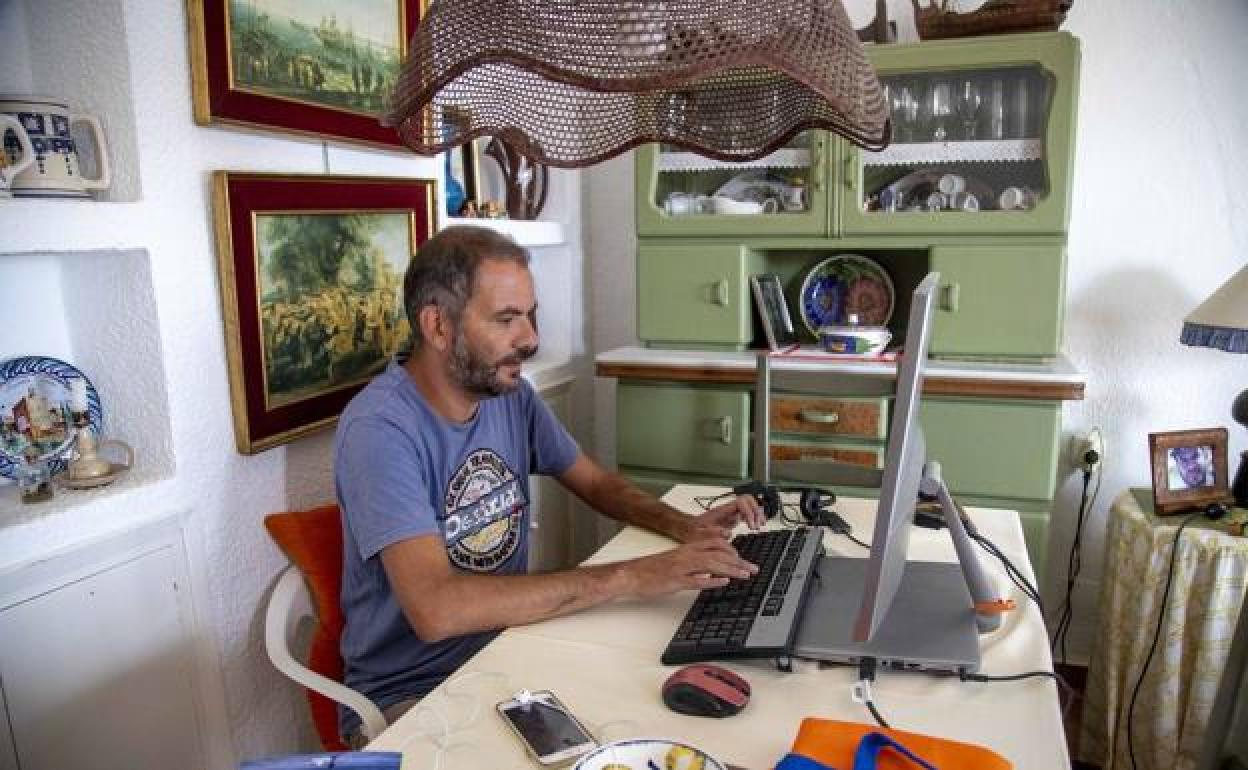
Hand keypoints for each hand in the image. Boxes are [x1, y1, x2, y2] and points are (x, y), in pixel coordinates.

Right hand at [625, 539, 758, 597]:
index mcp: (687, 548)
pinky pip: (695, 580)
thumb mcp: (675, 561)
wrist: (630, 575)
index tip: (743, 559)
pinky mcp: (675, 581)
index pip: (715, 543)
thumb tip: (712, 570)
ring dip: (731, 569)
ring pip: (711, 564)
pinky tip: (723, 583)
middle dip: (739, 561)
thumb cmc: (651, 570)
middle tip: (753, 568)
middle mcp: (686, 555)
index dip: (732, 549)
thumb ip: (693, 563)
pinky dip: (711, 581)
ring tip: (745, 575)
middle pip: (718, 553)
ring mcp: (681, 567)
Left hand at [682, 495, 765, 541]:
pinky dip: (754, 517)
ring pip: (749, 504)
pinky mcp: (732, 517)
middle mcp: (727, 509)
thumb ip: (712, 533)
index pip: (741, 502)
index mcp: (721, 510)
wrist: (688, 529)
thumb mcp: (699, 534)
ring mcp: (730, 512)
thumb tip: (728, 533)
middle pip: (748, 499)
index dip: (749, 512)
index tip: (751, 526)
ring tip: (760, 525)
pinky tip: (756, 525)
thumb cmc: (693, 531)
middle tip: (758, 526)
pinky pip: (747, 511)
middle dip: (756, 511)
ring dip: (757, 513)